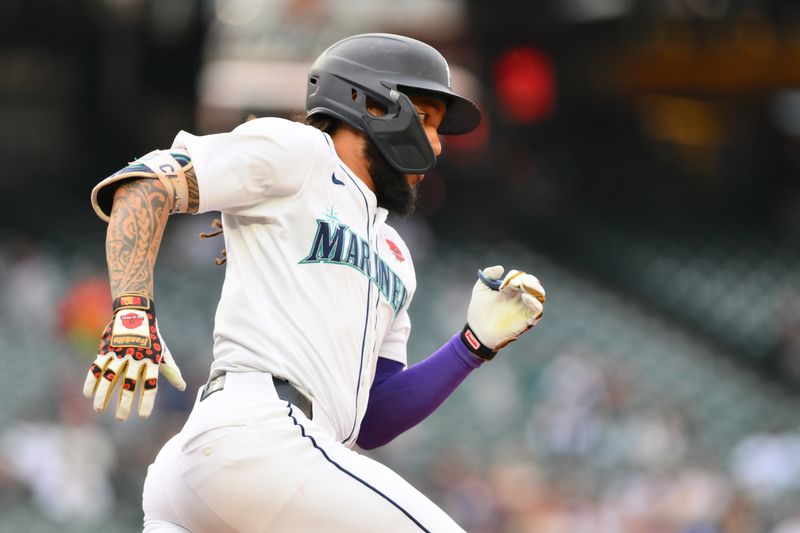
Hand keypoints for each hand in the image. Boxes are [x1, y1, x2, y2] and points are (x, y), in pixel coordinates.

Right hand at [82, 294, 185, 419]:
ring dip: (103, 395)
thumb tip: (183, 387)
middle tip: (122, 418)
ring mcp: (119, 354)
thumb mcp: (163, 353)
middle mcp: (136, 359)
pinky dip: (91, 381)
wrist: (135, 313)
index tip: (143, 416)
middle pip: (130, 385)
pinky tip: (88, 394)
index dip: (147, 401)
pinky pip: (96, 368)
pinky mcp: (106, 350)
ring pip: (110, 378)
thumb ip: (171, 371)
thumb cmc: (152, 337)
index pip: (151, 385)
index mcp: (151, 361)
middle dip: (125, 403)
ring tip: (99, 409)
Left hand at [461, 265, 545, 359]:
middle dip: (528, 280)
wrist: (477, 331)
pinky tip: (525, 297)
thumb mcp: (480, 289)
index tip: (504, 282)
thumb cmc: (478, 311)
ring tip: (524, 285)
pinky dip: (535, 303)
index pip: (519, 277)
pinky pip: (537, 310)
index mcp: (509, 290)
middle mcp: (518, 298)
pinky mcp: (526, 320)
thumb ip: (488, 275)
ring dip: (535, 288)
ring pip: (539, 295)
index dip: (514, 275)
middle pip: (533, 284)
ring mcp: (523, 308)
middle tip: (518, 281)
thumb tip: (501, 268)